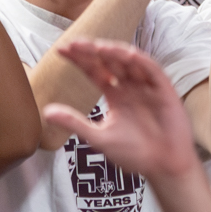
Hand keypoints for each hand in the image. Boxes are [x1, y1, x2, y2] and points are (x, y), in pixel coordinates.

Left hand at [43, 39, 200, 179]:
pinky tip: (125, 54)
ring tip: (96, 48)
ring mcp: (147, 86)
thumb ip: (75, 122)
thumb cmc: (135, 153)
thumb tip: (46, 112)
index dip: (80, 60)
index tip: (61, 50)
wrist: (163, 166)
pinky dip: (139, 60)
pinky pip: (151, 69)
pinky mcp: (163, 89)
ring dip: (114, 52)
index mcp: (116, 95)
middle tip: (74, 44)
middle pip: (109, 61)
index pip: (95, 71)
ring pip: (129, 61)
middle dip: (92, 52)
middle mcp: (130, 86)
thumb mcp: (99, 137)